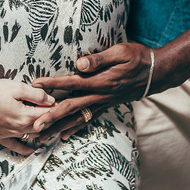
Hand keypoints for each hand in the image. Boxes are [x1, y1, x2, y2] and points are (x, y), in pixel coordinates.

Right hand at [0, 77, 54, 154]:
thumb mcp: (17, 87)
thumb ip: (36, 95)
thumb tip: (51, 100)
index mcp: (24, 116)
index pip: (46, 114)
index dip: (55, 108)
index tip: (61, 103)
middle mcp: (18, 128)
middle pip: (41, 126)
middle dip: (50, 119)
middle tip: (56, 113)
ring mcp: (9, 134)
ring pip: (31, 136)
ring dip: (41, 131)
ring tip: (49, 126)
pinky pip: (14, 146)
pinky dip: (24, 149)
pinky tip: (30, 150)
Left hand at [30, 42, 156, 142]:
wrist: (156, 73)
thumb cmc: (138, 57)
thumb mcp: (121, 52)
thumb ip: (99, 59)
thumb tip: (79, 65)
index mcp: (102, 81)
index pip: (72, 83)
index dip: (53, 84)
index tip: (35, 85)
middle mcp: (101, 96)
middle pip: (71, 108)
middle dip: (51, 117)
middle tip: (33, 127)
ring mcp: (103, 103)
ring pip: (77, 118)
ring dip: (59, 127)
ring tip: (43, 137)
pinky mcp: (106, 105)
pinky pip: (88, 119)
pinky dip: (75, 128)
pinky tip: (64, 135)